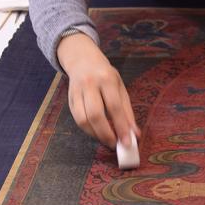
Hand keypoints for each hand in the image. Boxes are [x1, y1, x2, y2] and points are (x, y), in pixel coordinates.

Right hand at [57, 32, 139, 148]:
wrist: (82, 60)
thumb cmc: (105, 75)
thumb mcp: (120, 87)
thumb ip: (127, 111)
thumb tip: (134, 134)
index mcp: (107, 79)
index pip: (114, 107)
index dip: (121, 127)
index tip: (127, 142)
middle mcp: (90, 84)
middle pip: (95, 115)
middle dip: (106, 134)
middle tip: (115, 145)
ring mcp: (77, 92)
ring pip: (83, 119)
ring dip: (95, 135)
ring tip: (107, 140)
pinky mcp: (69, 99)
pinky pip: (77, 119)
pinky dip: (87, 130)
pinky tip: (97, 133)